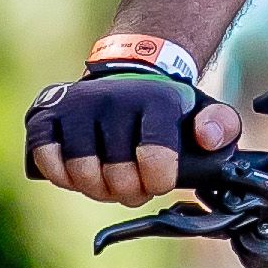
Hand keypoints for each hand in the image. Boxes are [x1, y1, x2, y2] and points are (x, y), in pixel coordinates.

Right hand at [25, 65, 233, 205]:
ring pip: (81, 172)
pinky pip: (46, 158)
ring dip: (96, 187)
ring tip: (109, 176)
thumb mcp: (205, 113)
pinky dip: (62, 174)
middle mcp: (114, 97)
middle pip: (116, 176)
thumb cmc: (169, 112)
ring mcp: (77, 103)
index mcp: (157, 100)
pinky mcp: (45, 112)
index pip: (155, 161)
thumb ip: (221, 128)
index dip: (157, 183)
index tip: (158, 178)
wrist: (129, 77)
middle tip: (134, 180)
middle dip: (128, 190)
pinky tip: (78, 168)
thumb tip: (205, 139)